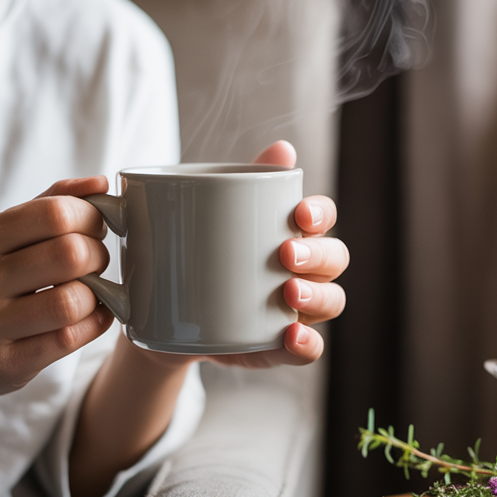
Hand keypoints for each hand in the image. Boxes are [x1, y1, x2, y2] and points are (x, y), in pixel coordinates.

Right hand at [0, 177, 116, 398]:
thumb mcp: (3, 237)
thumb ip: (50, 203)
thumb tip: (101, 182)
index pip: (54, 213)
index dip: (90, 217)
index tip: (94, 227)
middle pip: (69, 254)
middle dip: (97, 255)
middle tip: (94, 262)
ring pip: (72, 301)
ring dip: (97, 295)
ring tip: (92, 292)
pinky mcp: (4, 364)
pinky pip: (69, 339)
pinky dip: (94, 324)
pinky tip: (92, 316)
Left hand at [209, 140, 347, 368]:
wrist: (161, 309)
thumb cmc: (195, 252)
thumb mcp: (206, 217)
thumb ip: (239, 182)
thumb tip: (283, 147)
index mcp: (290, 232)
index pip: (323, 218)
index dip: (320, 214)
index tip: (299, 214)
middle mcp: (303, 270)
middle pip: (336, 259)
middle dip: (319, 255)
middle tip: (286, 255)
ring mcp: (295, 311)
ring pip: (332, 301)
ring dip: (318, 297)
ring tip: (290, 293)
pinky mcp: (279, 347)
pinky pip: (309, 350)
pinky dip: (307, 345)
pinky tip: (292, 337)